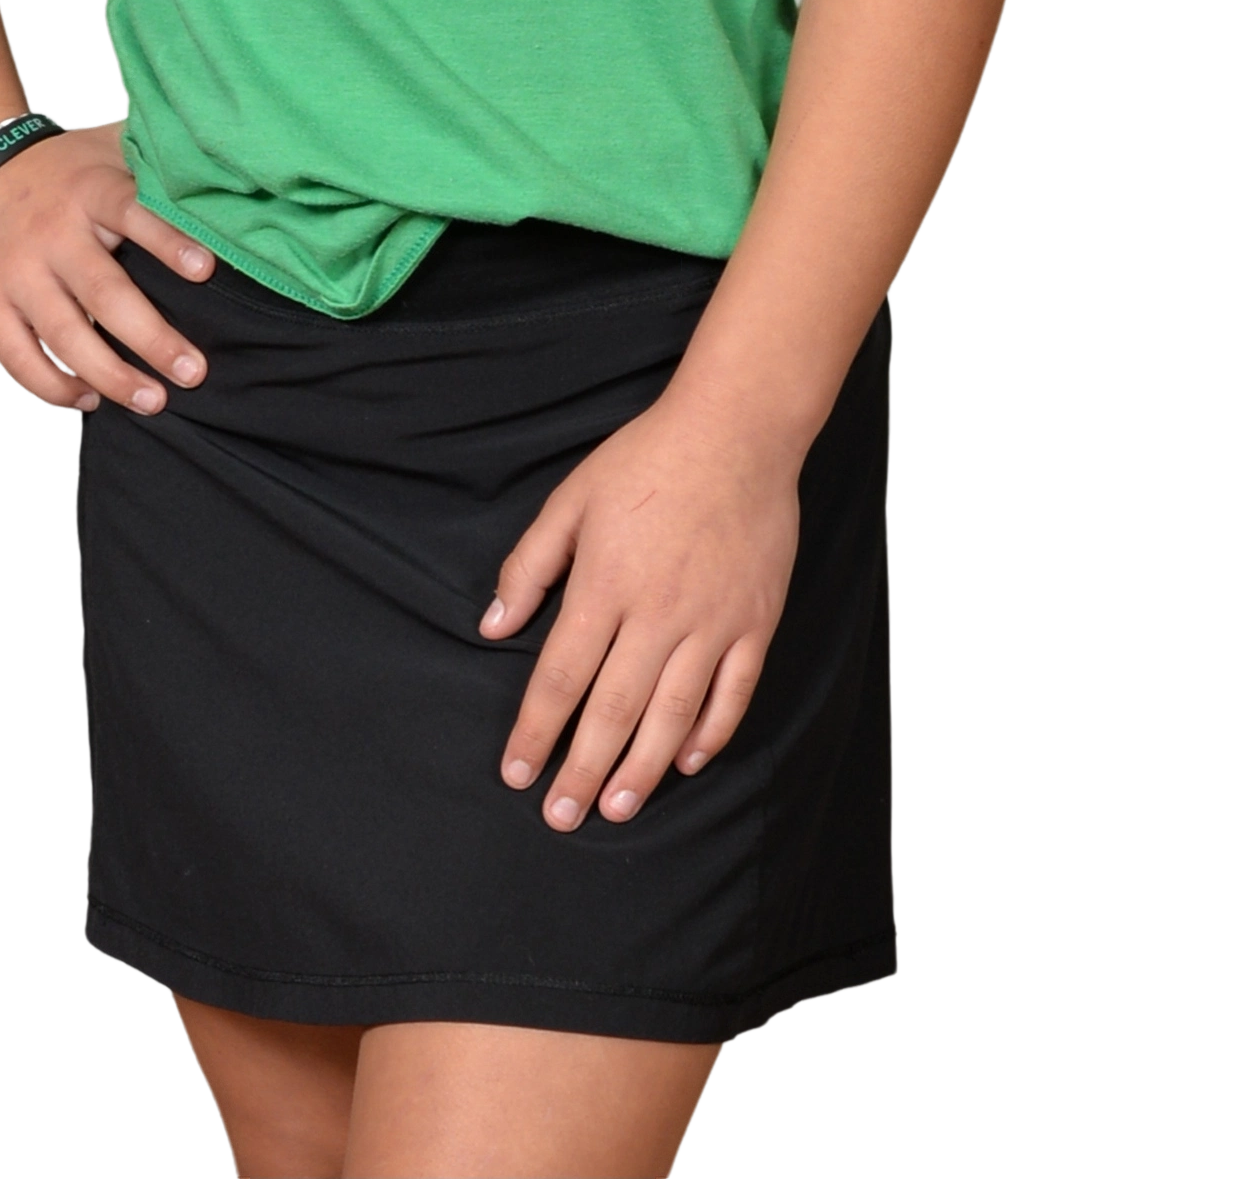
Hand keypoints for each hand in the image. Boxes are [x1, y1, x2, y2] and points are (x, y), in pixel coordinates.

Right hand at [0, 120, 217, 417]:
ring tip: (153, 401)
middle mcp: (52, 234)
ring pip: (64, 335)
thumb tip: (225, 153)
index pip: (132, 213)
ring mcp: (16, 273)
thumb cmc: (56, 168)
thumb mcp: (103, 146)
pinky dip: (54, 385)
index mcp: (88, 191)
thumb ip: (154, 153)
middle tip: (193, 372)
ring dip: (110, 375)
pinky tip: (89, 398)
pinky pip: (18, 357)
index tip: (206, 271)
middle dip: (152, 338)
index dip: (169, 242)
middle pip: (104, 293)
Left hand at [479, 391, 801, 831]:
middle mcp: (658, 614)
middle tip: (561, 818)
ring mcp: (712, 623)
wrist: (736, 432)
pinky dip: (709, 734)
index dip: (535, 731)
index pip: (561, 677)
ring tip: (618, 809)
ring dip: (641, 769)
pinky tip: (685, 761)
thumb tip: (494, 627)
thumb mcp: (571, 499)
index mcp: (604, 584)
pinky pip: (732, 693)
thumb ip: (530, 566)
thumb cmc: (646, 459)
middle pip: (612, 710)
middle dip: (582, 771)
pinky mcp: (755, 622)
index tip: (516, 774)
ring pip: (671, 715)